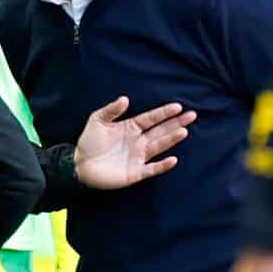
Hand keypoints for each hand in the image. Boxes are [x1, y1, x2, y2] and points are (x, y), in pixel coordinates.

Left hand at [74, 97, 193, 190]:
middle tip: (192, 115)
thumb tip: (125, 99)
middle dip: (176, 123)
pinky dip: (162, 165)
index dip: (164, 113)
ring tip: (184, 131)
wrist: (80, 166)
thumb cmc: (89, 142)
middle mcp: (138, 141)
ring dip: (171, 139)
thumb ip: (111, 110)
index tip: (178, 106)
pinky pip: (152, 168)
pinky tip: (173, 159)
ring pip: (159, 146)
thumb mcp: (97, 121)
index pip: (151, 118)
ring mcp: (138, 156)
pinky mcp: (136, 172)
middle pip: (161, 130)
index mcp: (131, 127)